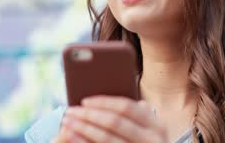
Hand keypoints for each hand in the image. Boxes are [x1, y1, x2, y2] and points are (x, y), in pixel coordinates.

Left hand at [52, 96, 167, 142]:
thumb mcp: (150, 130)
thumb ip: (139, 114)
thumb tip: (118, 88)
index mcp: (157, 125)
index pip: (127, 107)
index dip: (104, 102)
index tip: (84, 100)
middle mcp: (151, 139)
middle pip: (114, 122)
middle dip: (89, 115)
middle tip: (70, 110)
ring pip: (106, 138)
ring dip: (83, 129)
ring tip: (67, 122)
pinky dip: (83, 142)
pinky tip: (71, 137)